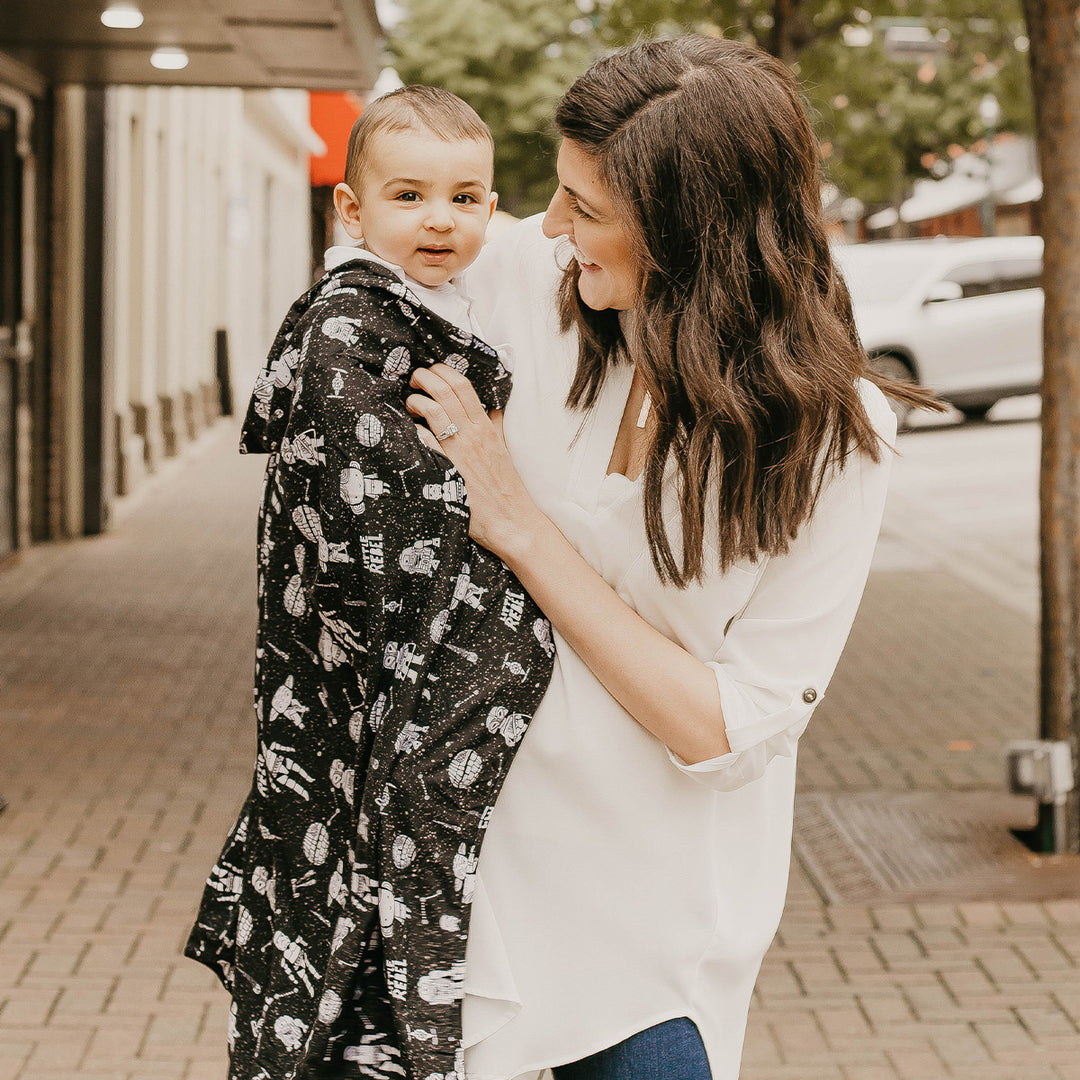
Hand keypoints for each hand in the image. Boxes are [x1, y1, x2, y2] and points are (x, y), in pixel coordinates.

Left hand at [406, 364, 542, 557]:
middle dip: (424, 377)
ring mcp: (459, 451)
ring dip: (415, 400)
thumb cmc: (506, 489)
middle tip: (413, 381)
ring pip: (433, 410)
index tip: (431, 373)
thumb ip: (495, 427)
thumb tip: (493, 409)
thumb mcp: (503, 450)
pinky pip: (425, 442)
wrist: (512, 521)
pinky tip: (406, 431)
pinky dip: (413, 431)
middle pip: (445, 390)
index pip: (463, 386)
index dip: (442, 371)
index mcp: (486, 427)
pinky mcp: (448, 470)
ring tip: (409, 404)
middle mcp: (472, 434)